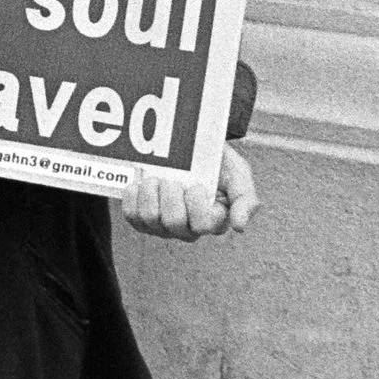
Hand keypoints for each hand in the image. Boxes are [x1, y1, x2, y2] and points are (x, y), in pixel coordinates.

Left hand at [122, 146, 258, 241]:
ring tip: (157, 178)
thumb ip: (246, 200)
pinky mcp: (142, 220)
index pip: (202, 224)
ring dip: (151, 191)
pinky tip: (140, 184)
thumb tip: (239, 227)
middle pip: (173, 222)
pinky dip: (134, 196)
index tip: (196, 184)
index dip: (196, 201)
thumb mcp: (239, 175)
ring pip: (150, 218)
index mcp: (214, 222)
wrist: (189, 149)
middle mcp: (188, 230)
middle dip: (171, 193)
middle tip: (173, 179)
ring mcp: (163, 227)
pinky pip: (132, 215)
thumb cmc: (217, 164)